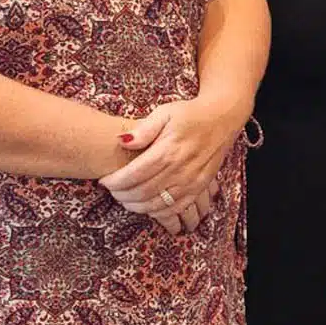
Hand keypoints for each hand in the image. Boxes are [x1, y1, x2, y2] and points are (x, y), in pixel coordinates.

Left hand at [101, 97, 241, 228]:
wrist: (222, 118)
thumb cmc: (190, 114)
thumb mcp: (165, 112)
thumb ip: (143, 129)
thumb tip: (122, 141)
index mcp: (168, 150)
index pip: (133, 175)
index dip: (114, 182)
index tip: (103, 181)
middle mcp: (180, 170)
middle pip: (142, 193)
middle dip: (121, 195)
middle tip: (111, 191)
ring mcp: (192, 182)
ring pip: (157, 205)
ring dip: (136, 206)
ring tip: (125, 198)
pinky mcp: (199, 188)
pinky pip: (175, 209)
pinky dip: (157, 212)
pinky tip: (146, 205)